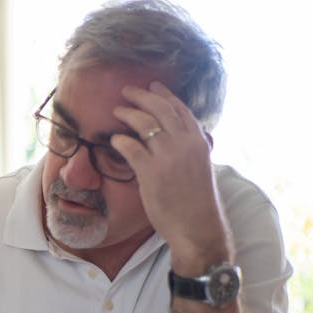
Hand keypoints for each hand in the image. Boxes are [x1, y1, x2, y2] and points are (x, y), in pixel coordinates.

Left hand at [111, 81, 231, 272]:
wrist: (197, 227)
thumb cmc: (196, 202)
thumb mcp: (199, 168)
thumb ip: (189, 151)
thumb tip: (174, 139)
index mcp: (199, 142)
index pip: (181, 110)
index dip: (165, 95)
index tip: (153, 85)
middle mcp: (185, 144)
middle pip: (161, 109)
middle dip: (142, 96)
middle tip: (127, 90)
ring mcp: (168, 156)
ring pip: (145, 123)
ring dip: (128, 113)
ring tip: (116, 110)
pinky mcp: (152, 172)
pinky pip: (131, 147)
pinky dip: (120, 140)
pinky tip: (113, 139)